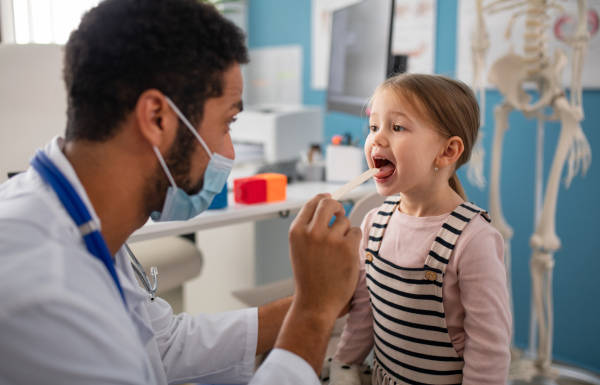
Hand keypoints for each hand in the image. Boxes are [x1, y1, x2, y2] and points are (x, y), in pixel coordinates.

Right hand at [288, 193, 360, 321]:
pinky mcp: (347, 248)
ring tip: (338, 251)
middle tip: (340, 213)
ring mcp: (330, 239)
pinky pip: (355, 233)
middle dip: (337, 206)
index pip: (312, 203)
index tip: (330, 200)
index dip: (323, 199)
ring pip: (345, 221)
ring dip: (345, 231)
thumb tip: (327, 201)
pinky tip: (346, 256)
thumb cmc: (309, 275)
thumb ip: (309, 226)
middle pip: (329, 203)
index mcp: (297, 231)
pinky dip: (354, 242)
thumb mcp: (299, 247)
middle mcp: (312, 232)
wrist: (316, 302)